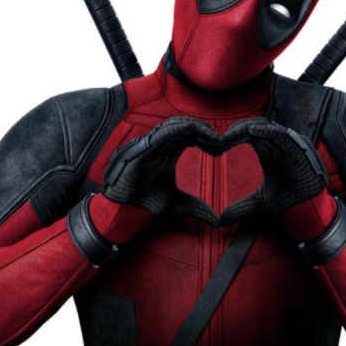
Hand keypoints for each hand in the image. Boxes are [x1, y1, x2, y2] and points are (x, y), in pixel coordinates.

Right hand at [102, 117, 221, 225]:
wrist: (124, 213)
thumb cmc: (145, 205)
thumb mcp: (178, 205)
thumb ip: (197, 208)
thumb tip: (216, 221)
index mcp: (168, 152)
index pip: (190, 135)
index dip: (207, 138)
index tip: (221, 148)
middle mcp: (159, 145)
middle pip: (186, 126)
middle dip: (205, 131)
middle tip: (221, 142)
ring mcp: (150, 145)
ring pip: (176, 125)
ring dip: (197, 128)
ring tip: (213, 138)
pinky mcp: (142, 149)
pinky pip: (162, 132)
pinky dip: (179, 130)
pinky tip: (194, 133)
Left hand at [220, 118, 327, 225]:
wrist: (309, 208)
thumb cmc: (289, 200)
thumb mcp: (260, 203)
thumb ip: (241, 208)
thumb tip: (222, 220)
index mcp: (270, 151)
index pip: (250, 135)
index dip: (234, 136)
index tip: (218, 144)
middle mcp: (279, 145)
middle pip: (256, 127)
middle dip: (237, 129)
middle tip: (221, 138)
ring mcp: (290, 144)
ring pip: (266, 127)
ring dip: (247, 129)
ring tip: (231, 134)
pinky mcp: (299, 147)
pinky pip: (281, 134)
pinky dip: (267, 131)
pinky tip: (251, 131)